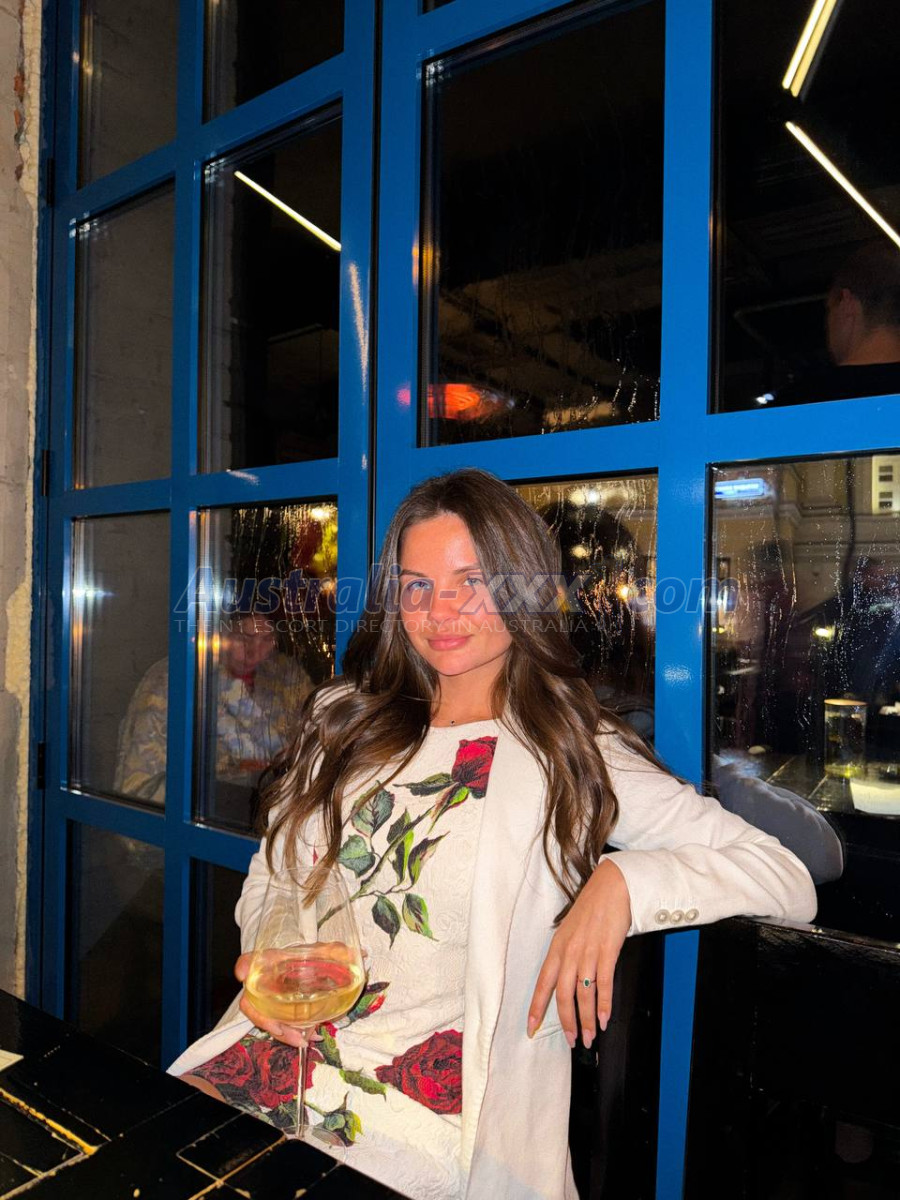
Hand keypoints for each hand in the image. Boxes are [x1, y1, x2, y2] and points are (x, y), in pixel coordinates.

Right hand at [235, 942, 368, 1046]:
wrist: (301, 969)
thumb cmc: (306, 959)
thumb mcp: (321, 953)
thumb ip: (337, 952)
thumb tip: (361, 954)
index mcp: (270, 963)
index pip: (249, 962)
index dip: (244, 967)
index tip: (243, 974)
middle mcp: (262, 984)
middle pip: (251, 1003)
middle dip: (269, 1021)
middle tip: (294, 1033)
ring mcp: (266, 1001)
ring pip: (263, 1019)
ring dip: (283, 1032)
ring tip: (306, 1039)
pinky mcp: (274, 1014)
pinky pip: (275, 1026)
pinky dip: (291, 1034)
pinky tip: (309, 1038)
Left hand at [527, 858, 631, 1048]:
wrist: (611, 887)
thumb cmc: (591, 908)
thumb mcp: (569, 930)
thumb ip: (565, 953)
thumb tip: (562, 977)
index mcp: (557, 947)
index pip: (542, 983)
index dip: (536, 1007)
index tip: (530, 1028)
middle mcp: (569, 952)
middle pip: (563, 995)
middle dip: (567, 1022)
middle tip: (573, 1041)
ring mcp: (588, 952)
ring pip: (583, 994)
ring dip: (587, 1019)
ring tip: (591, 1036)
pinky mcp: (607, 950)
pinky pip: (604, 983)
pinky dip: (604, 1004)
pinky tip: (605, 1017)